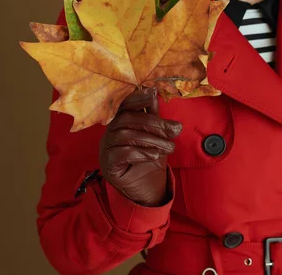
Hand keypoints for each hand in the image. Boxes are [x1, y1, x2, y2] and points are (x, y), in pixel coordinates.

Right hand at [99, 87, 181, 206]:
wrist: (147, 187)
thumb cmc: (150, 157)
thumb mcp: (156, 135)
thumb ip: (153, 116)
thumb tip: (154, 94)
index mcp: (120, 122)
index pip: (124, 105)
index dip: (137, 98)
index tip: (153, 93)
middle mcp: (110, 134)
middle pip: (127, 119)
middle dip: (154, 124)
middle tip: (175, 130)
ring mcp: (106, 149)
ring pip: (125, 136)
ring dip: (151, 140)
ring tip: (169, 147)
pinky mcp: (108, 166)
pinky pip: (120, 154)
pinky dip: (140, 152)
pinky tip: (154, 155)